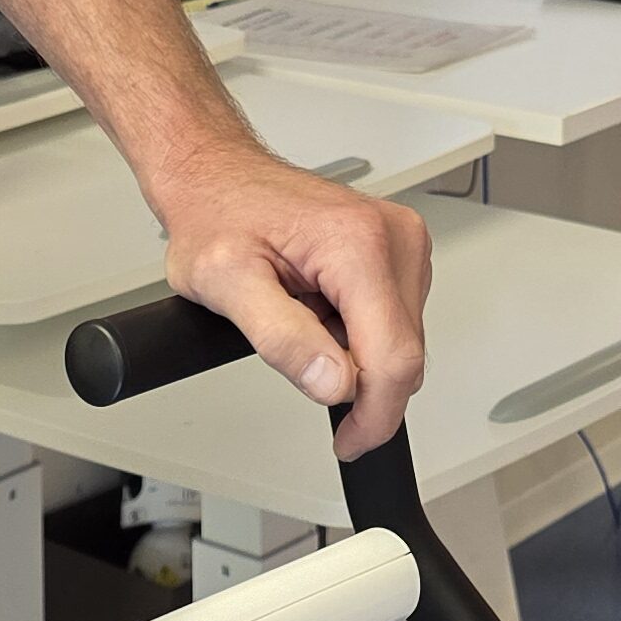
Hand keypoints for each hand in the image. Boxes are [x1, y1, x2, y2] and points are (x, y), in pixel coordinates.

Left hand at [155, 151, 431, 457]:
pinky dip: (360, 334)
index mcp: (357, 243)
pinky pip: (396, 319)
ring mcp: (402, 241)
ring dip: (357, 356)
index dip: (374, 416)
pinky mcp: (398, 250)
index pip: (394, 358)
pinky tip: (320, 311)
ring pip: (403, 341)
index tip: (350, 442)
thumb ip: (282, 339)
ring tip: (303, 322)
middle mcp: (394, 236)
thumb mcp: (225, 285)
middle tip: (301, 369)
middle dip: (359, 384)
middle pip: (405, 354)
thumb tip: (336, 384)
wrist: (217, 178)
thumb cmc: (216, 216)